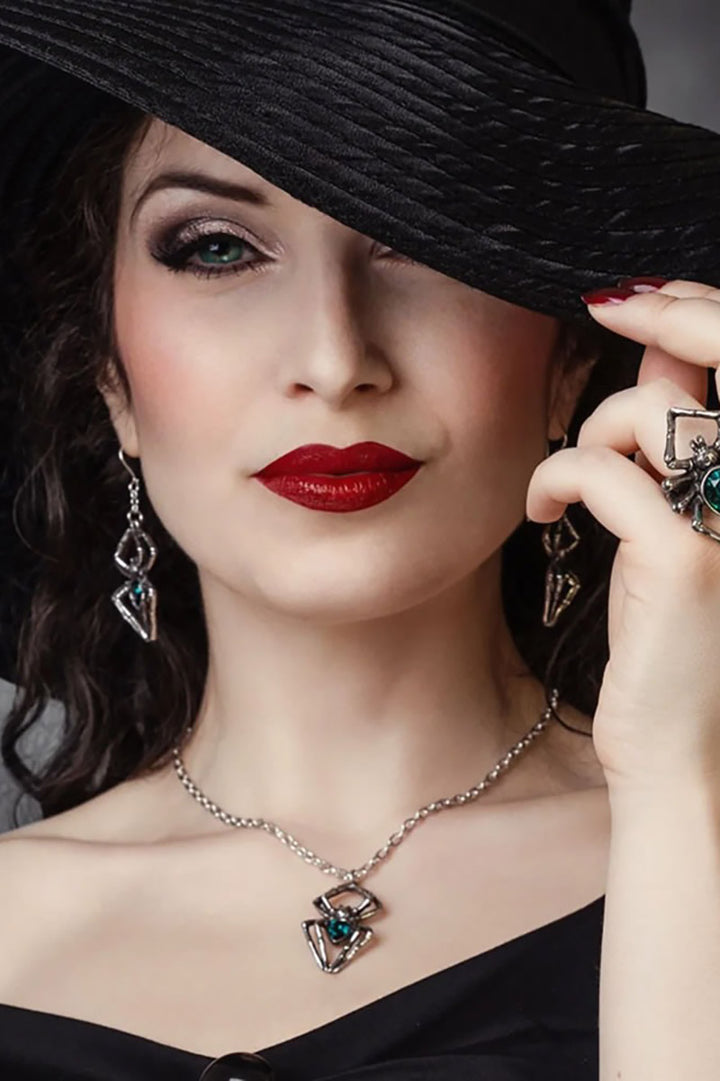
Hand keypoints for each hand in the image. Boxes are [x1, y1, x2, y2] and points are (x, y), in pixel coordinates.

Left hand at [526, 279, 719, 792]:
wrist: (677, 747)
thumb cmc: (669, 640)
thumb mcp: (675, 531)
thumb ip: (673, 450)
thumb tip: (659, 366)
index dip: (693, 312)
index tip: (625, 300)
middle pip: (697, 381)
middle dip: (639, 367)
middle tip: (593, 394)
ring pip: (653, 418)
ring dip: (591, 437)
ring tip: (566, 488)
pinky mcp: (685, 561)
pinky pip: (602, 471)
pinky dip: (557, 478)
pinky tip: (541, 512)